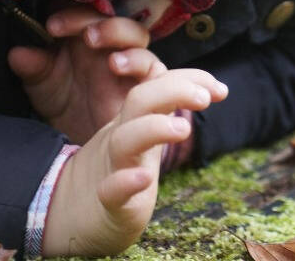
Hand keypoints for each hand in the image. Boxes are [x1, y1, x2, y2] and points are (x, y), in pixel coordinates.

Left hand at [8, 7, 160, 143]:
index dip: (71, 10)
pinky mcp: (147, 84)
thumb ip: (33, 68)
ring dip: (115, 30)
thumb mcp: (43, 87)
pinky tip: (117, 64)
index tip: (50, 25)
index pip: (84, 10)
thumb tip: (16, 53)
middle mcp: (111, 45)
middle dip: (91, 17)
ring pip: (137, 33)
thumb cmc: (67, 107)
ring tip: (92, 39)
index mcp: (85, 37)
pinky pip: (153, 65)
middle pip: (111, 15)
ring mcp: (131, 62)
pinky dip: (138, 59)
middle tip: (66, 28)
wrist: (88, 145)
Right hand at [40, 67, 227, 256]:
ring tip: (182, 128)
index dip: (189, 79)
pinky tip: (144, 178)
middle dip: (173, 90)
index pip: (158, 84)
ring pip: (124, 140)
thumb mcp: (142, 135)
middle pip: (139, 100)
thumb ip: (162, 109)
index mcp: (133, 120)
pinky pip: (111, 190)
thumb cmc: (118, 171)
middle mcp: (122, 137)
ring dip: (153, 129)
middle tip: (204, 98)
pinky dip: (126, 182)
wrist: (73, 215)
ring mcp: (112, 168)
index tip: (220, 89)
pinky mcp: (107, 204)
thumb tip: (201, 86)